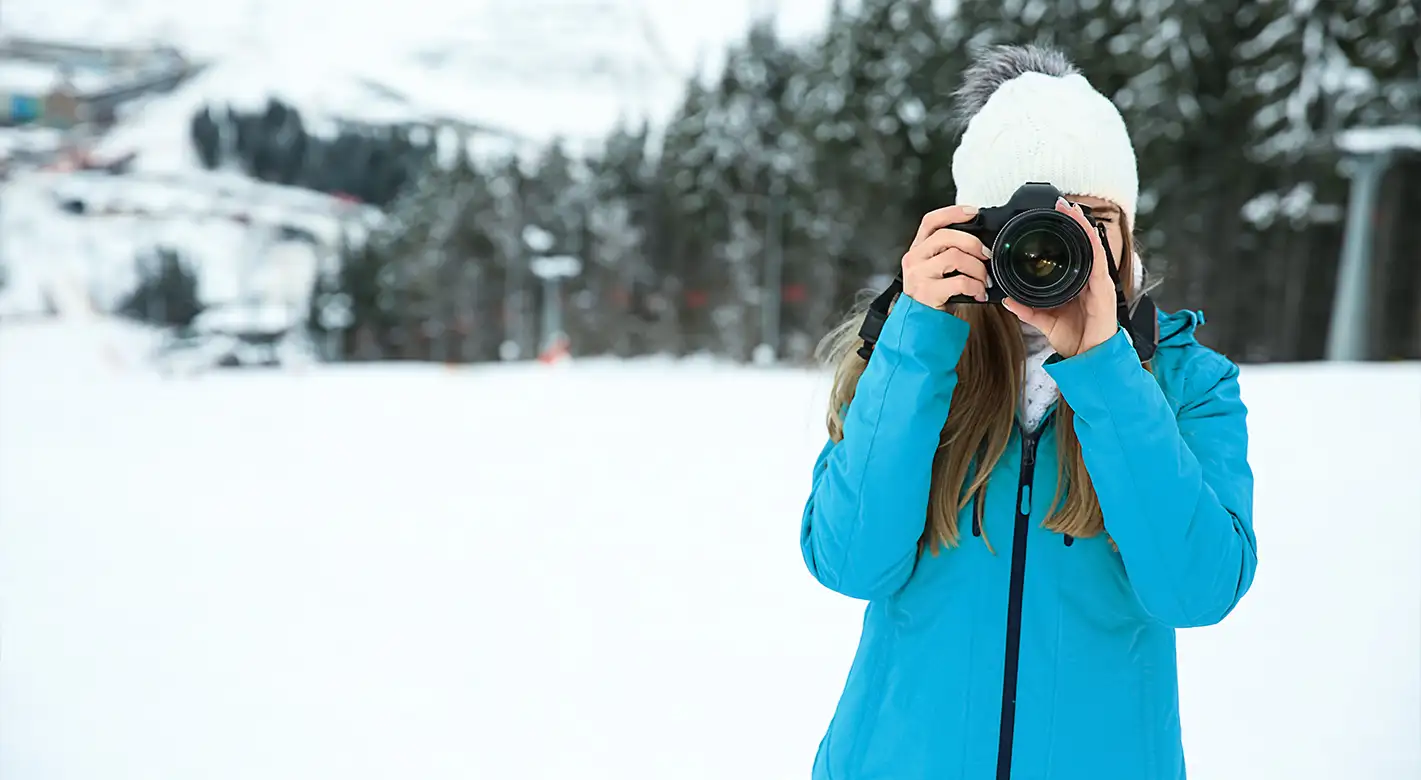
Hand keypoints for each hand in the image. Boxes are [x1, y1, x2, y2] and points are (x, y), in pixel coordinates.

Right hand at [902, 205, 990, 308]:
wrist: (920, 323)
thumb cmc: (933, 295)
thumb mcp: (936, 270)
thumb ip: (948, 252)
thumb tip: (980, 244)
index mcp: (918, 249)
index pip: (931, 222)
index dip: (952, 213)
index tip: (973, 212)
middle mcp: (914, 259)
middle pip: (946, 236)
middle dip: (973, 244)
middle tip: (986, 255)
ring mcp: (919, 275)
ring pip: (955, 257)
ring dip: (977, 268)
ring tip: (984, 279)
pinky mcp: (927, 292)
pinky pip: (959, 282)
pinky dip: (975, 286)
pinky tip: (979, 293)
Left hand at [1001, 198, 1117, 357]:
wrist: (1089, 358)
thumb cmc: (1074, 339)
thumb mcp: (1044, 321)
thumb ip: (1027, 309)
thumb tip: (1007, 299)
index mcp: (1077, 283)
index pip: (1072, 251)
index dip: (1065, 232)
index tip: (1053, 215)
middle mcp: (1089, 279)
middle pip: (1083, 243)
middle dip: (1074, 221)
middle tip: (1062, 202)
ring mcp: (1099, 282)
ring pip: (1092, 246)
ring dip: (1082, 226)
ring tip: (1072, 209)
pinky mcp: (1104, 289)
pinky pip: (1098, 262)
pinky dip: (1092, 244)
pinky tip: (1086, 230)